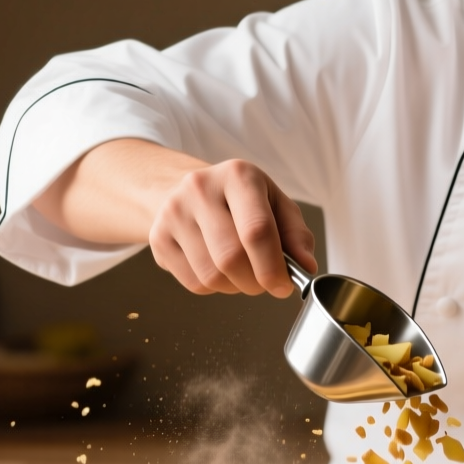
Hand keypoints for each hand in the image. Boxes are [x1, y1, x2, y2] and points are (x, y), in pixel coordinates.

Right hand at [34, 140, 317, 296]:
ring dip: (235, 287)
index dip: (273, 268)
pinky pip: (193, 283)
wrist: (188, 190)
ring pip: (211, 276)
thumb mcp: (276, 205)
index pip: (257, 231)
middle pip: (231, 258)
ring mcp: (174, 212)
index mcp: (238, 175)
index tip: (283, 286)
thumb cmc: (241, 201)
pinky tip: (219, 269)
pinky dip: (214, 288)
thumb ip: (296, 236)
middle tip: (264, 283)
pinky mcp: (158, 237)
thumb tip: (305, 268)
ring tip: (242, 273)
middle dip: (255, 283)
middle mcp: (201, 188)